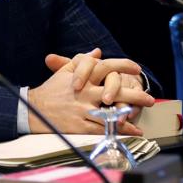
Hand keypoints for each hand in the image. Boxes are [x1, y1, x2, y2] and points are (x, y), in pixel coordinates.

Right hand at [28, 61, 147, 135]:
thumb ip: (82, 61)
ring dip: (130, 115)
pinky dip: (118, 130)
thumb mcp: (65, 71)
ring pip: (111, 112)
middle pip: (115, 92)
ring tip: (143, 115)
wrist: (33, 110)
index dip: (123, 66)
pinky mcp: (80, 126)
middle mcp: (86, 94)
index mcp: (84, 79)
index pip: (106, 67)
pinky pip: (103, 129)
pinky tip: (131, 130)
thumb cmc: (51, 90)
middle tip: (149, 99)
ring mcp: (84, 111)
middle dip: (135, 96)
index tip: (136, 68)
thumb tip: (98, 53)